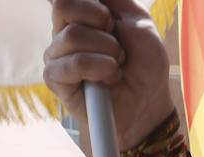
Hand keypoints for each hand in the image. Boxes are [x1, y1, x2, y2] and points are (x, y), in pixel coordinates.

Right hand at [45, 0, 175, 151]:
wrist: (148, 101)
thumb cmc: (144, 63)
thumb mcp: (137, 19)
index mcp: (82, 14)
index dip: (91, 4)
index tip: (111, 20)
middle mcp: (64, 32)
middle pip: (63, 6)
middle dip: (101, 22)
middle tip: (117, 43)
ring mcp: (57, 56)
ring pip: (72, 36)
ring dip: (106, 50)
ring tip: (117, 65)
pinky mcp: (55, 80)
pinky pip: (73, 64)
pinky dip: (100, 68)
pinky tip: (108, 79)